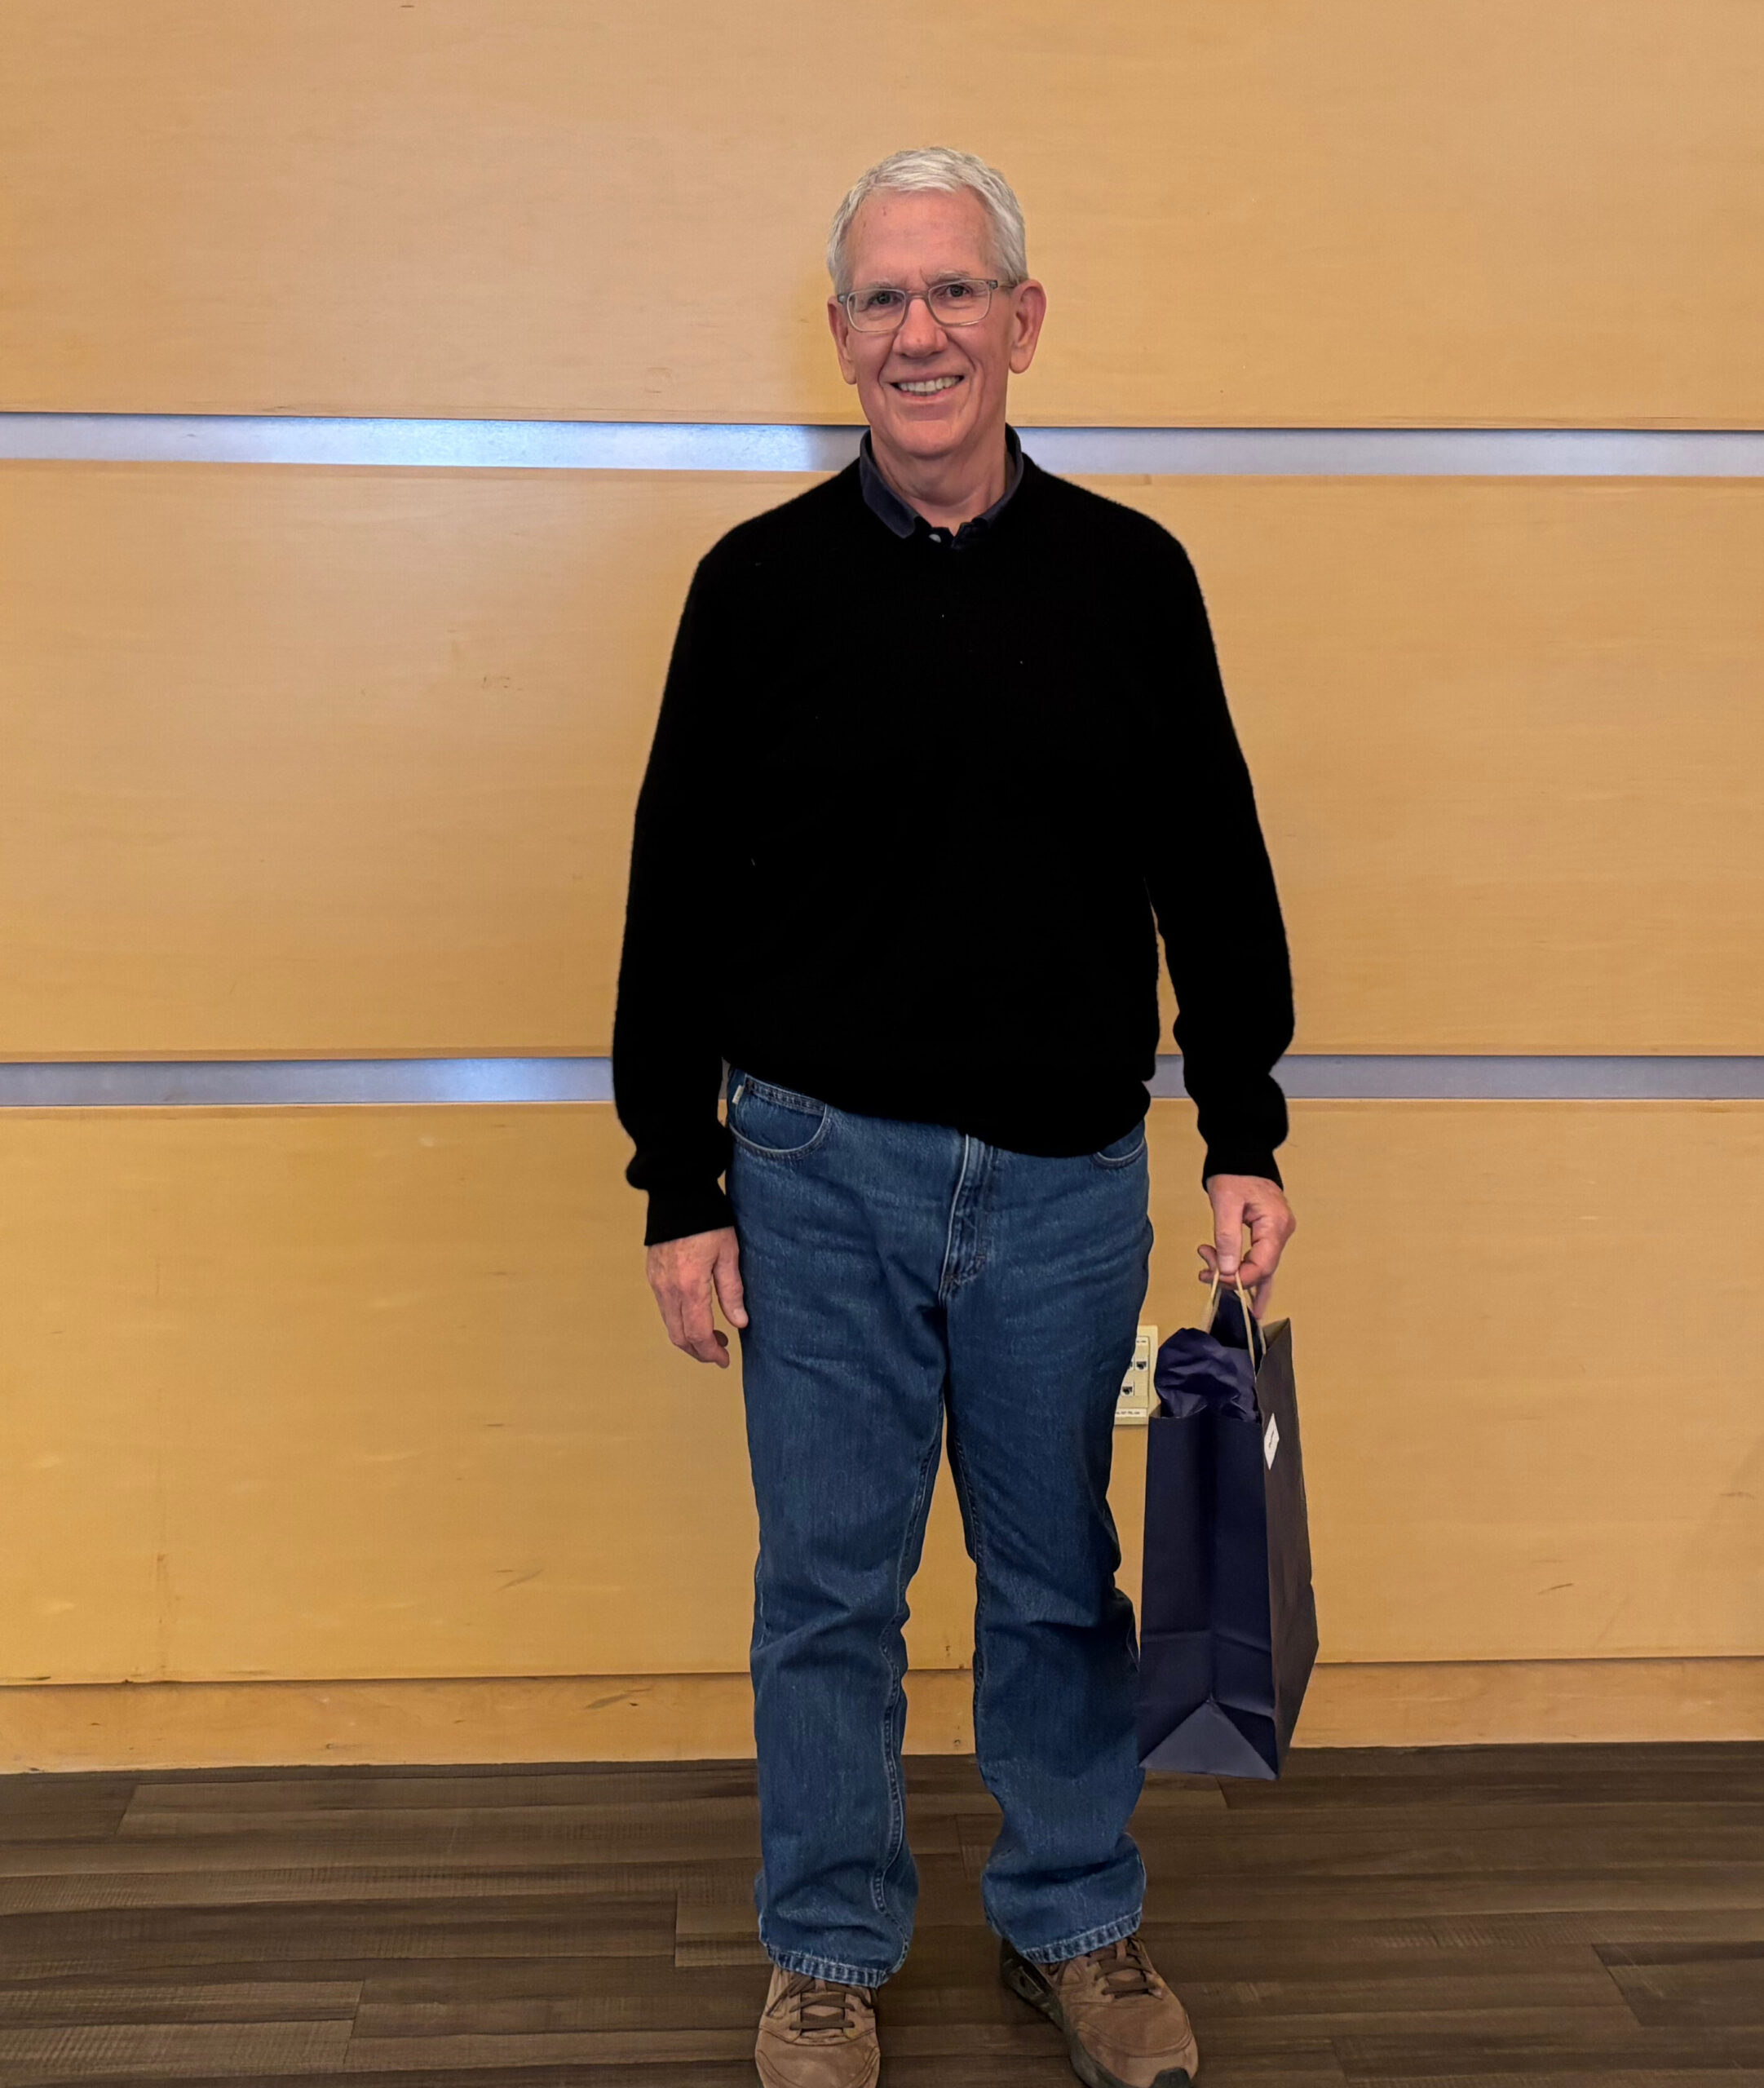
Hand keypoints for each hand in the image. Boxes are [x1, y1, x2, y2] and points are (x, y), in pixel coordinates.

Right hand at [645, 1226, 747, 1366]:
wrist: (677, 1194)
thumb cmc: (708, 1221)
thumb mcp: (728, 1254)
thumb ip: (732, 1291)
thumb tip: (739, 1323)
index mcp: (690, 1287)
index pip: (698, 1334)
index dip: (711, 1353)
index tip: (724, 1360)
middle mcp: (668, 1289)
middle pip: (679, 1336)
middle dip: (699, 1351)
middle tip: (719, 1353)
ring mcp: (657, 1283)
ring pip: (669, 1325)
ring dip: (689, 1337)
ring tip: (713, 1334)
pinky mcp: (653, 1276)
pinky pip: (664, 1309)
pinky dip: (679, 1321)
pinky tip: (696, 1314)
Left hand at [1198, 1174, 1295, 1317]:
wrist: (1241, 1155)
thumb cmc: (1234, 1173)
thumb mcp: (1225, 1203)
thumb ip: (1227, 1237)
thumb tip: (1226, 1270)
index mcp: (1275, 1225)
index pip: (1262, 1265)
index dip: (1239, 1278)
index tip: (1214, 1277)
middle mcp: (1281, 1232)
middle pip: (1261, 1269)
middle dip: (1231, 1275)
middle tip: (1204, 1271)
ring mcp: (1277, 1233)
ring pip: (1260, 1267)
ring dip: (1235, 1273)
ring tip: (1209, 1275)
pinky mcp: (1268, 1233)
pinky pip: (1262, 1260)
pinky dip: (1251, 1275)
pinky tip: (1251, 1300)